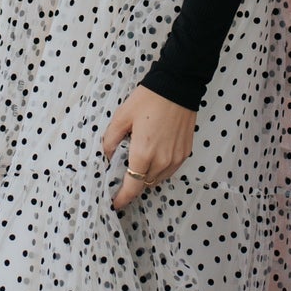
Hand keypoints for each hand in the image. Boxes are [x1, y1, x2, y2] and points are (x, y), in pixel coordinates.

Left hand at [101, 84, 196, 210]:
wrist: (178, 86)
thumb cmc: (149, 99)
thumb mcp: (122, 116)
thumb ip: (110, 139)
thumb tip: (106, 155)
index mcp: (144, 153)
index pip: (132, 187)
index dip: (122, 198)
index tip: (115, 203)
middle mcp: (162, 161)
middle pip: (144, 184)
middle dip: (133, 184)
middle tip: (123, 175)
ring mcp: (176, 158)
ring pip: (158, 179)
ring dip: (147, 177)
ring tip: (139, 163)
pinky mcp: (185, 153)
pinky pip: (169, 170)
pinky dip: (159, 169)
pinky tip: (153, 156)